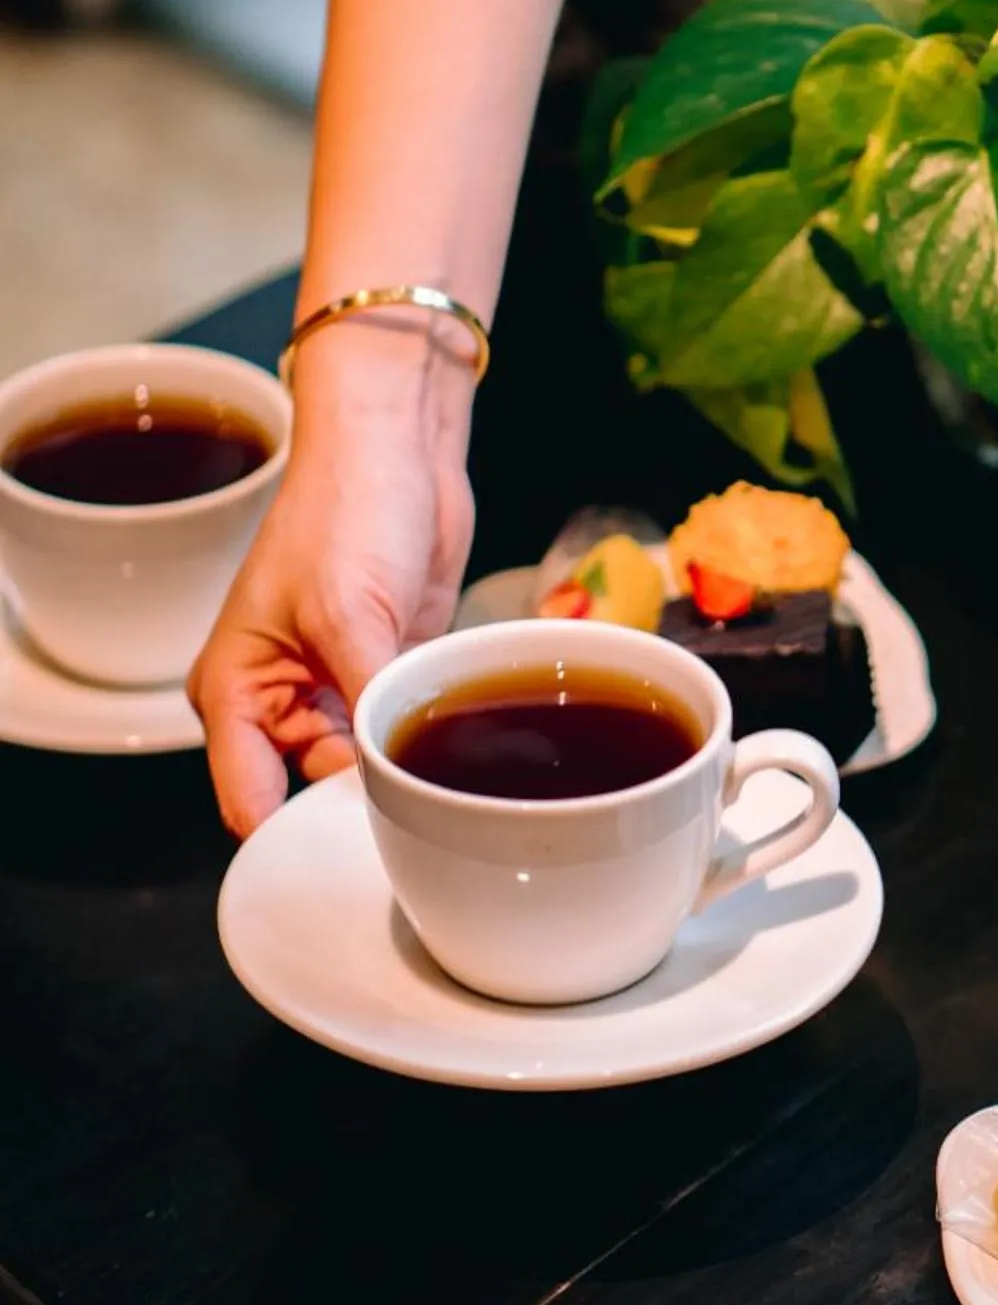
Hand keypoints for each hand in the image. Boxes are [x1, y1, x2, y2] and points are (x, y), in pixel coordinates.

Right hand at [190, 325, 476, 838]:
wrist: (401, 451)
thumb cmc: (346, 509)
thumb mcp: (350, 616)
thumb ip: (363, 709)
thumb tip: (388, 788)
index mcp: (234, 693)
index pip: (250, 803)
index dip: (298, 837)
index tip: (354, 853)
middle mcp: (276, 703)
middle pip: (311, 798)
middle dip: (360, 810)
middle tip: (418, 820)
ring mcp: (334, 693)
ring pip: (362, 772)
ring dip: (400, 775)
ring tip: (443, 782)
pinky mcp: (385, 678)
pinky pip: (400, 734)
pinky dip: (423, 742)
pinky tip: (457, 748)